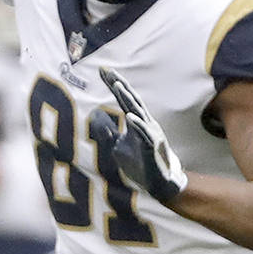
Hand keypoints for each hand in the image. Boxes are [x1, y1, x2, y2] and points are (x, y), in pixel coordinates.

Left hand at [89, 66, 187, 202]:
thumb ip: (107, 131)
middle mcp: (145, 124)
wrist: (158, 183)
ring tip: (117, 86)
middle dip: (120, 85)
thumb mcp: (117, 145)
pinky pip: (145, 135)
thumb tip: (94, 115)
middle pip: (131, 100)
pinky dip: (138, 125)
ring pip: (138, 113)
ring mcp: (150, 134)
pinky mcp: (152, 148)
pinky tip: (129, 117)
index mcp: (137, 122)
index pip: (123, 99)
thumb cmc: (139, 163)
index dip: (114, 84)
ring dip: (128, 100)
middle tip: (108, 71)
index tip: (102, 70)